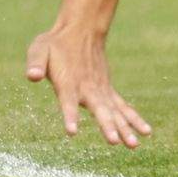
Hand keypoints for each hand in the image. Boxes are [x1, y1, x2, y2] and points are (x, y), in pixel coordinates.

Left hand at [25, 22, 150, 147]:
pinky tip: (146, 132)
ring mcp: (100, 90)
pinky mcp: (108, 90)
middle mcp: (87, 88)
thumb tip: (31, 75)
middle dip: (106, 126)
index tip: (72, 131)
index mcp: (68, 82)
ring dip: (124, 128)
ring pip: (114, 111)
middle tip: (115, 142)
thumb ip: (36, 63)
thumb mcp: (39, 49)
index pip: (68, 101)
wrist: (81, 30)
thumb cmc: (55, 44)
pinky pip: (123, 107)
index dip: (70, 115)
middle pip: (98, 110)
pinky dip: (134, 119)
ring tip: (133, 145)